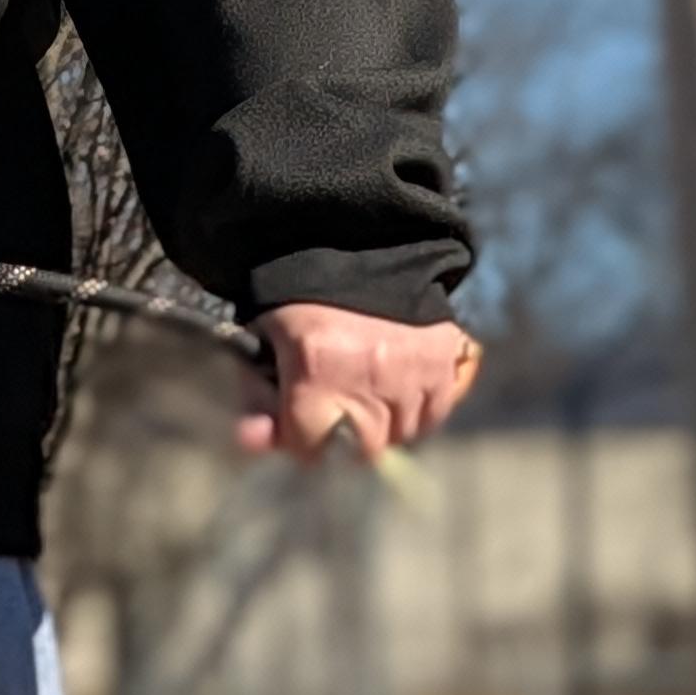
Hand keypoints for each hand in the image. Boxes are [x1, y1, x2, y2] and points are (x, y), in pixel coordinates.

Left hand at [239, 304, 481, 461]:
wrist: (366, 244)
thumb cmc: (307, 294)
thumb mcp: (269, 336)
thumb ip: (258, 394)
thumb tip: (252, 442)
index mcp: (317, 367)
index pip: (310, 447)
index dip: (302, 437)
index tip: (302, 420)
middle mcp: (370, 378)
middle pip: (362, 450)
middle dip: (346, 436)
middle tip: (338, 407)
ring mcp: (413, 375)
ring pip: (399, 436)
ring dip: (383, 424)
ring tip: (370, 392)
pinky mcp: (444, 366)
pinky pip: (431, 417)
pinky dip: (416, 412)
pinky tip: (399, 389)